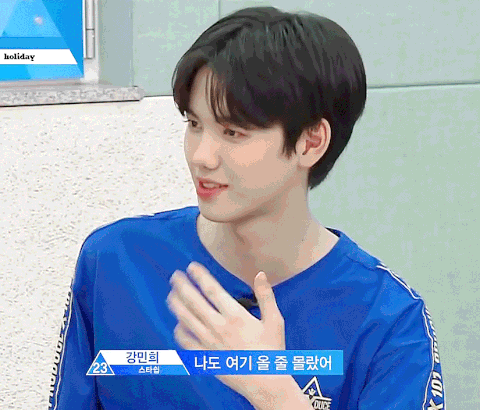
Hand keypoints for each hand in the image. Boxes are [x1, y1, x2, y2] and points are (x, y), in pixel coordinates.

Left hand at [166, 261, 285, 397]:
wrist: (265, 382)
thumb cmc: (271, 350)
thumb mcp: (275, 320)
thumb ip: (266, 296)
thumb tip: (259, 273)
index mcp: (235, 316)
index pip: (212, 290)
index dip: (200, 276)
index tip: (191, 266)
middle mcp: (218, 327)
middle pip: (194, 302)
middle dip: (182, 286)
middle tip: (175, 275)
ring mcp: (209, 343)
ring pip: (186, 319)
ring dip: (176, 304)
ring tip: (171, 294)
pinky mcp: (205, 357)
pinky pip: (186, 343)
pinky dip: (179, 331)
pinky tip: (177, 324)